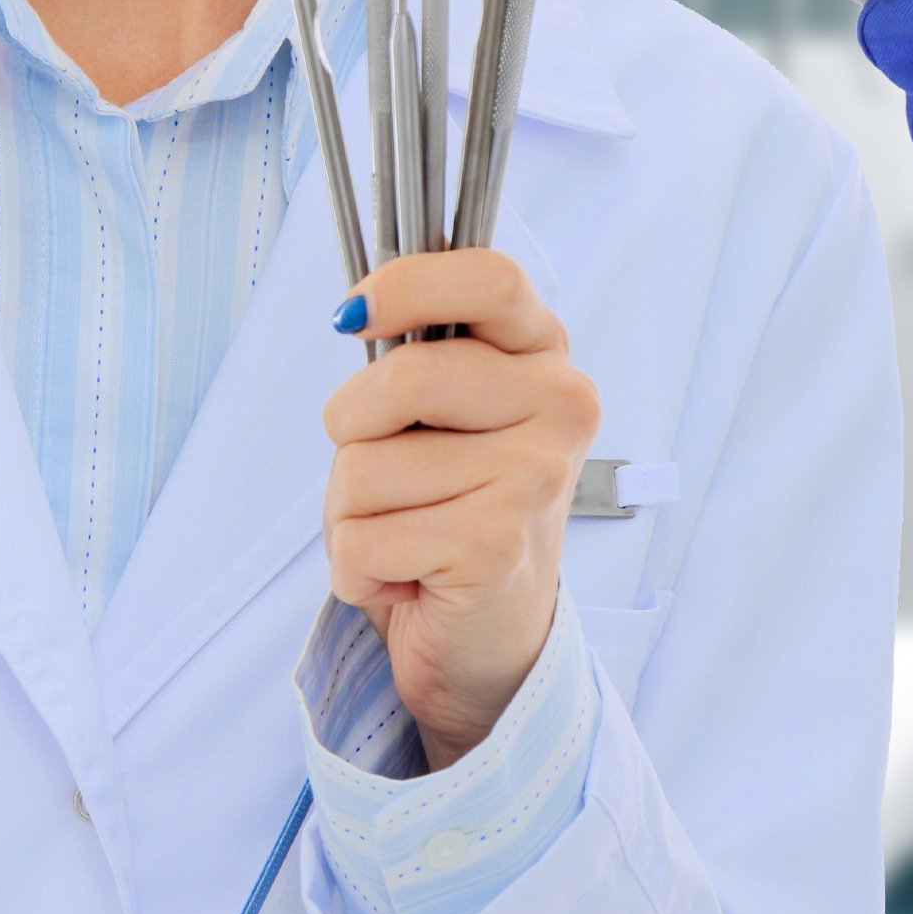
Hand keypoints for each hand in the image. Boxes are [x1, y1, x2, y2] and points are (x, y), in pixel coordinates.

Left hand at [321, 246, 594, 767]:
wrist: (489, 633)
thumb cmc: (450, 508)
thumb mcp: (446, 414)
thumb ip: (419, 355)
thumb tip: (355, 310)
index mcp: (545, 355)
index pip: (490, 279)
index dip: (409, 284)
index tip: (354, 314)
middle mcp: (561, 406)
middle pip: (403, 377)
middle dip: (352, 428)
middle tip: (384, 472)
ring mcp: (535, 477)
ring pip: (363, 468)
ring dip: (351, 513)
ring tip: (405, 534)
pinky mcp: (494, 546)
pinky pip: (360, 540)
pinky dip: (356, 571)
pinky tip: (407, 579)